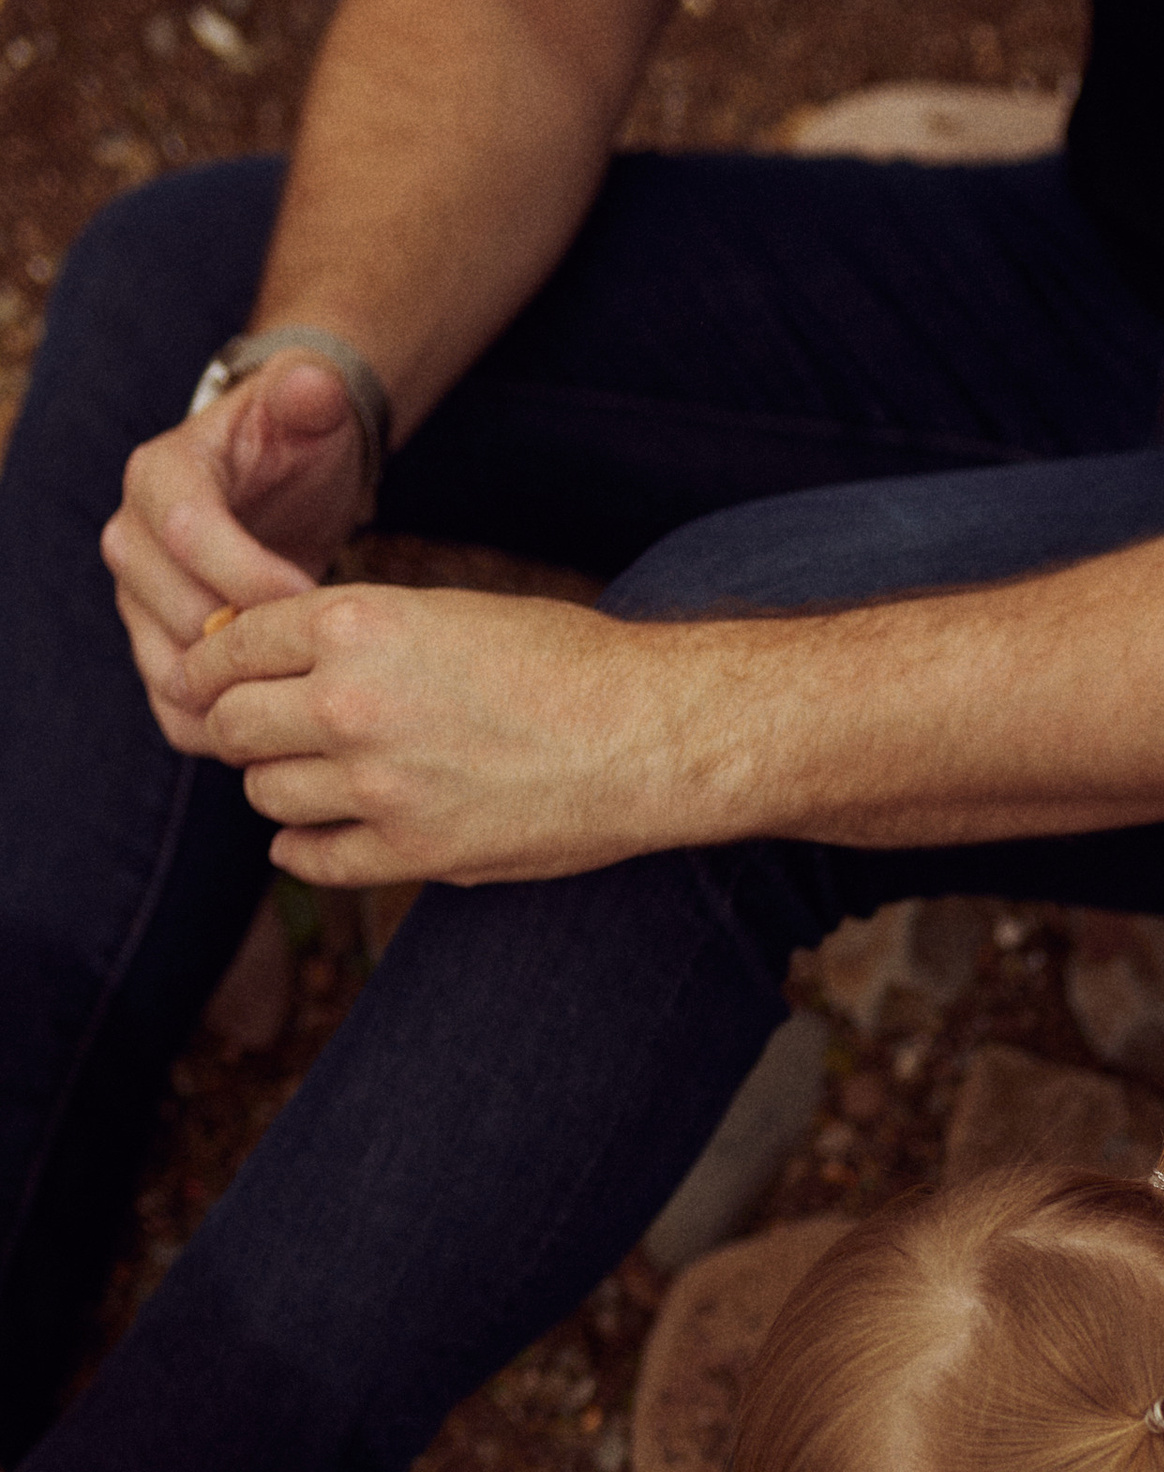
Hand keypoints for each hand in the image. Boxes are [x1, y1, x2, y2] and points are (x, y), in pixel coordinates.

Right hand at [101, 353, 376, 755]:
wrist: (279, 478)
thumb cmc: (298, 440)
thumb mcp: (311, 406)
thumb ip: (311, 393)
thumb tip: (313, 385)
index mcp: (161, 475)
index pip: (189, 535)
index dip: (251, 577)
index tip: (312, 600)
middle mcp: (132, 538)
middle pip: (178, 615)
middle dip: (251, 646)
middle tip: (321, 661)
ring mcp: (137, 599)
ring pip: (170, 672)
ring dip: (237, 697)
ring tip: (305, 698)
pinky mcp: (153, 644)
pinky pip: (171, 707)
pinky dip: (221, 728)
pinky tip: (279, 723)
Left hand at [182, 582, 681, 885]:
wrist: (645, 734)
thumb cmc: (562, 661)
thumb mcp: (445, 613)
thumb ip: (359, 636)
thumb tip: (281, 665)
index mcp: (356, 624)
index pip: (233, 646)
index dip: (212, 665)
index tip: (211, 680)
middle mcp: (351, 702)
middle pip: (233, 725)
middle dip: (237, 727)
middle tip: (255, 732)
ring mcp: (378, 785)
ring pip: (266, 794)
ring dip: (276, 787)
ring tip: (304, 779)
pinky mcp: (413, 852)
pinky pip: (313, 859)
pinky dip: (300, 849)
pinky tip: (310, 837)